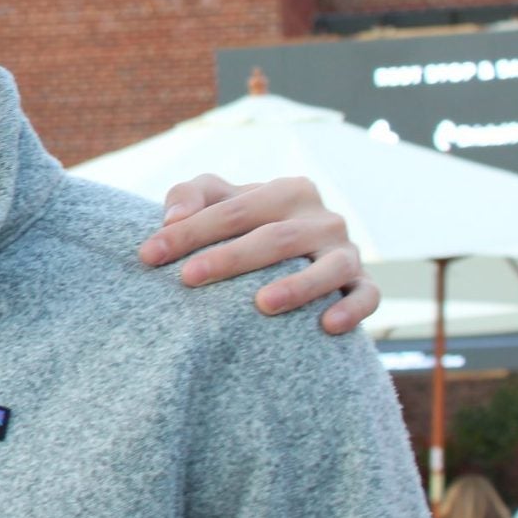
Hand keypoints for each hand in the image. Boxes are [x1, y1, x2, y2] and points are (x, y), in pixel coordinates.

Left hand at [137, 173, 378, 334]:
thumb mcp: (214, 200)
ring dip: (298, 286)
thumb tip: (171, 217)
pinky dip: (352, 310)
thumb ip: (189, 196)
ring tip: (261, 304)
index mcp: (288, 191)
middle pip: (276, 237)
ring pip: (328, 267)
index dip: (190, 231)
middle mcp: (322, 218)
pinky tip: (326, 326)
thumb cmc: (242, 225)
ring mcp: (347, 251)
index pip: (234, 210)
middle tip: (188, 278)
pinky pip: (367, 296)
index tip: (149, 254)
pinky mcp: (362, 283)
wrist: (287, 255)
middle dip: (230, 258)